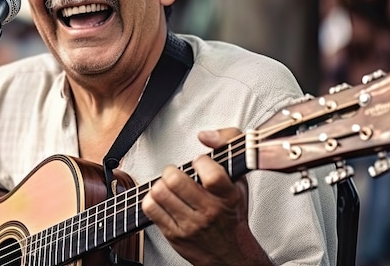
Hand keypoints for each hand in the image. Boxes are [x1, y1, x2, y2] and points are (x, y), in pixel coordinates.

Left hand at [141, 127, 271, 265]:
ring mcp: (190, 225)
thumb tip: (204, 135)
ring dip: (160, 185)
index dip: (201, 161)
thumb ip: (227, 146)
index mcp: (227, 196)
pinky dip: (152, 199)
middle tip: (177, 174)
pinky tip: (163, 199)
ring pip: (159, 192)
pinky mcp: (174, 235)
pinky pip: (150, 209)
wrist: (231, 254)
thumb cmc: (232, 213)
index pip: (211, 174)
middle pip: (175, 180)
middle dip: (172, 171)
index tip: (201, 163)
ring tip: (169, 187)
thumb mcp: (239, 179)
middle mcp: (209, 212)